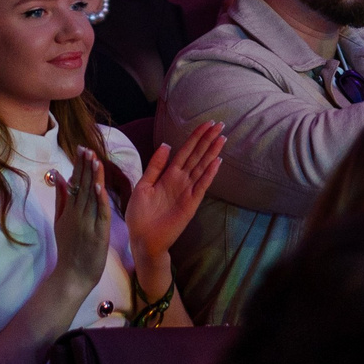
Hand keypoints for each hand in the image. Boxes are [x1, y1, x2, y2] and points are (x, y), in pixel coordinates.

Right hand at [47, 146, 115, 300]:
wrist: (72, 276)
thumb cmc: (68, 250)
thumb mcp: (59, 222)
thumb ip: (60, 199)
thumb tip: (60, 177)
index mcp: (68, 211)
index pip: (74, 184)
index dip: (78, 166)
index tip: (81, 150)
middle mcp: (77, 215)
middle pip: (82, 187)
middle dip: (85, 167)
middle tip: (86, 148)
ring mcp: (87, 224)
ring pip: (90, 197)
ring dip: (92, 177)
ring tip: (94, 159)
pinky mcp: (98, 234)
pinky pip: (99, 214)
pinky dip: (99, 200)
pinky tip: (99, 186)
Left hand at [125, 122, 224, 272]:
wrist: (143, 239)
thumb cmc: (140, 215)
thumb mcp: (143, 186)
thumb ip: (155, 166)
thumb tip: (167, 144)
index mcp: (168, 174)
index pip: (185, 151)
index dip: (195, 137)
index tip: (206, 124)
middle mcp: (180, 180)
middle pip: (197, 155)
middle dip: (207, 140)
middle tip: (220, 124)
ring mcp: (187, 191)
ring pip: (202, 167)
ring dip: (212, 153)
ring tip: (222, 138)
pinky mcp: (191, 204)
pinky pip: (202, 186)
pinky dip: (209, 174)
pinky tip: (217, 162)